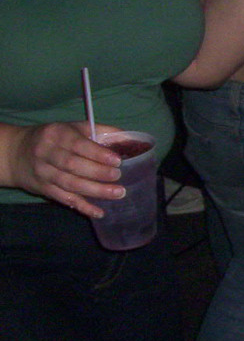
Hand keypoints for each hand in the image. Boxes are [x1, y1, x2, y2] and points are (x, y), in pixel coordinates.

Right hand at [3, 121, 123, 216]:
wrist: (17, 153)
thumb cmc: (55, 139)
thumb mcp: (73, 128)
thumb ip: (101, 132)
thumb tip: (130, 139)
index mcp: (57, 134)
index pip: (78, 144)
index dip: (98, 154)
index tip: (117, 161)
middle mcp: (47, 153)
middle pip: (72, 165)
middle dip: (98, 172)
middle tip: (118, 177)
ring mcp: (43, 172)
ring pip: (69, 184)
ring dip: (95, 190)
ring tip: (118, 193)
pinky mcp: (43, 189)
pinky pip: (64, 199)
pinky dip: (82, 207)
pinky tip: (99, 212)